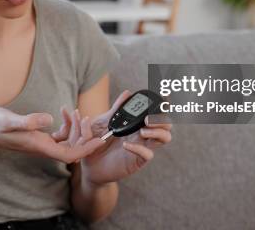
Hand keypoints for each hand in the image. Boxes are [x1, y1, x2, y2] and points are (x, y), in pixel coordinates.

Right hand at [0, 107, 104, 163]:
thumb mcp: (10, 121)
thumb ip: (28, 121)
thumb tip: (48, 119)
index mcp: (41, 146)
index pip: (70, 154)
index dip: (87, 149)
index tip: (99, 140)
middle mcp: (44, 147)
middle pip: (73, 149)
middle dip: (84, 136)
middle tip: (87, 117)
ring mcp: (42, 143)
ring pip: (68, 142)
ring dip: (76, 130)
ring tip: (77, 112)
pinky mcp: (40, 137)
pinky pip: (60, 136)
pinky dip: (67, 126)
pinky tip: (65, 113)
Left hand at [51, 90, 172, 185]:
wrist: (88, 161)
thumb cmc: (96, 140)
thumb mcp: (103, 122)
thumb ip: (115, 109)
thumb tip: (127, 93)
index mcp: (137, 122)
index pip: (156, 112)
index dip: (164, 105)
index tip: (165, 97)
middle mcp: (143, 133)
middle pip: (166, 124)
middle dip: (162, 119)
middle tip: (148, 119)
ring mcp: (142, 146)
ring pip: (164, 138)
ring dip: (157, 132)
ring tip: (142, 131)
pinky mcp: (137, 160)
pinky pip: (148, 154)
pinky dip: (139, 148)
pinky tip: (125, 145)